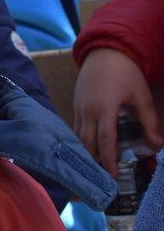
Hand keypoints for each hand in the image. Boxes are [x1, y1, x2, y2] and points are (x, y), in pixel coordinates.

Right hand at [74, 48, 162, 175]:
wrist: (104, 53)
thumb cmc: (126, 74)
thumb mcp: (142, 97)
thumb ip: (149, 122)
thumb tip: (157, 145)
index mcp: (104, 109)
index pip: (105, 140)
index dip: (108, 159)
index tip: (112, 175)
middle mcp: (87, 111)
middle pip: (87, 142)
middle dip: (94, 161)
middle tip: (103, 177)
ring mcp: (79, 108)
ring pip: (78, 137)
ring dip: (86, 152)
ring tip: (95, 167)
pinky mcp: (75, 106)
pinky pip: (75, 128)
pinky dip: (81, 141)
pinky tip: (89, 149)